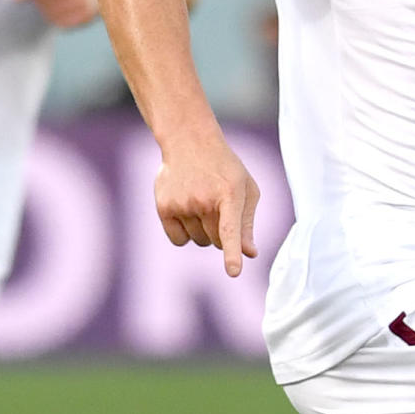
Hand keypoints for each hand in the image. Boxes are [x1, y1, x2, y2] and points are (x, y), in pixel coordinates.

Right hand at [153, 132, 260, 275]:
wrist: (189, 142)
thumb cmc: (225, 169)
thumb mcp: (246, 189)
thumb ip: (247, 223)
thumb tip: (250, 254)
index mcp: (230, 194)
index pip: (230, 230)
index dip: (232, 253)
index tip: (234, 271)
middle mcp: (204, 200)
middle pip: (217, 241)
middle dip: (221, 235)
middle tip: (219, 210)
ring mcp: (182, 204)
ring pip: (199, 241)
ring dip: (204, 233)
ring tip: (202, 206)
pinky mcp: (164, 208)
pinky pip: (178, 240)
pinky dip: (185, 235)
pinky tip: (186, 213)